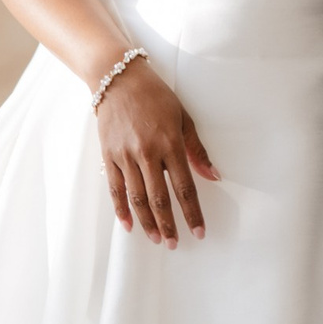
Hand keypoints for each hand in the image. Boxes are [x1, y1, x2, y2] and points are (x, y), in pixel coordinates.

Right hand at [93, 60, 217, 245]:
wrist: (119, 79)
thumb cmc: (156, 97)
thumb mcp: (183, 118)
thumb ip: (196, 150)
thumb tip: (213, 175)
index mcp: (169, 144)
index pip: (184, 187)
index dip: (192, 212)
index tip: (199, 231)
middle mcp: (147, 153)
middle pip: (159, 198)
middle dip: (169, 224)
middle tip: (174, 244)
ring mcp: (125, 156)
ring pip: (137, 198)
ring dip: (148, 222)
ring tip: (156, 239)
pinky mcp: (109, 156)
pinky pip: (115, 189)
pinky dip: (122, 209)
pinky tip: (129, 225)